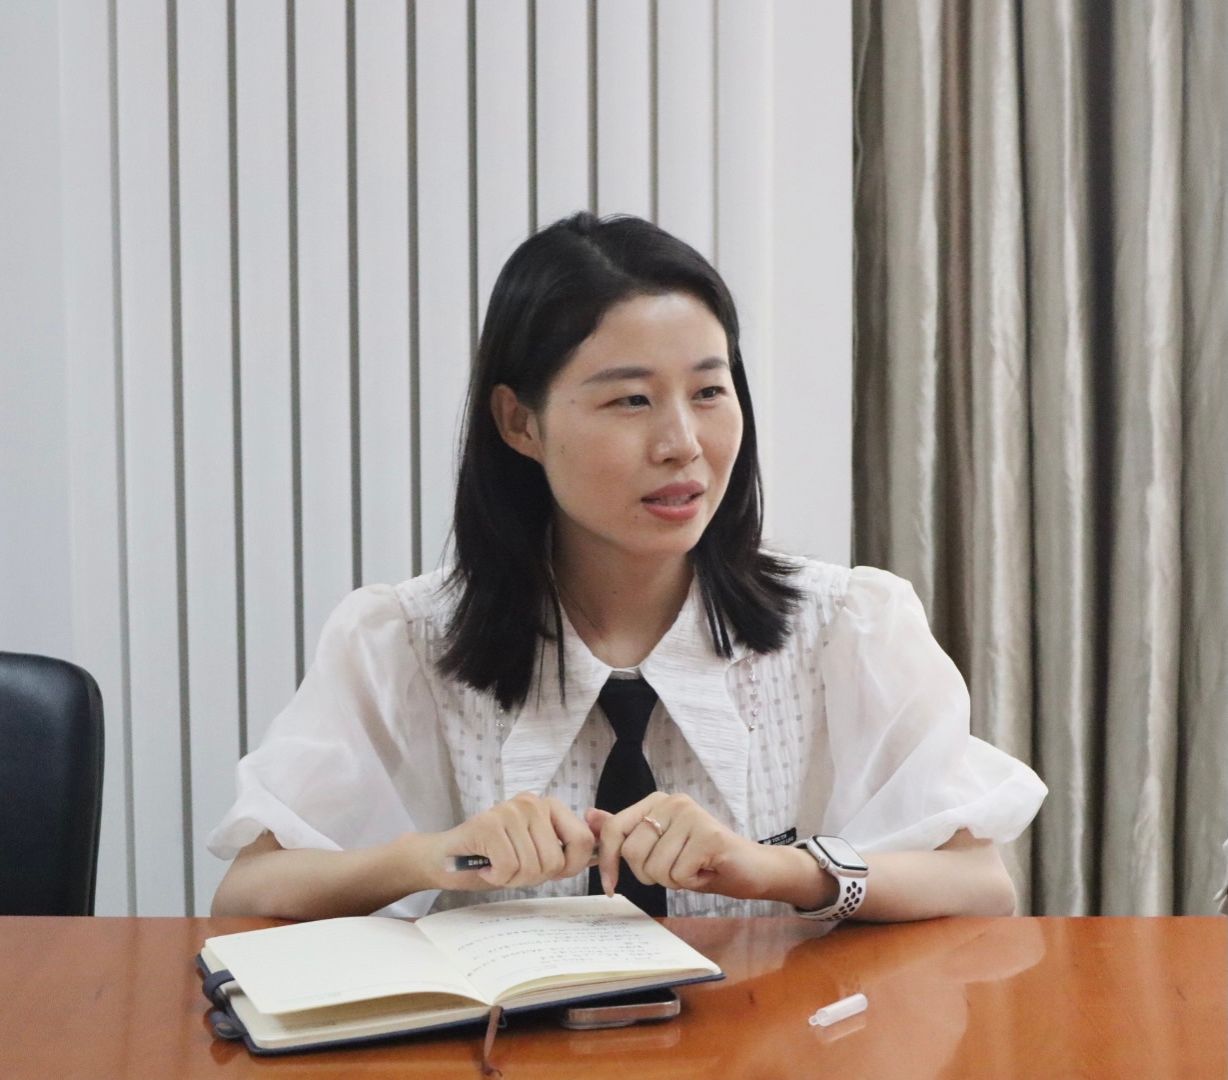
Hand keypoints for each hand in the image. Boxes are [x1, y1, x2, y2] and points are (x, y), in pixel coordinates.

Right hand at [431, 793, 594, 891]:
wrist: (445, 859)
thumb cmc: (493, 858)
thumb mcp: (537, 853)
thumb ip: (566, 851)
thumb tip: (600, 855)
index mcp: (549, 806)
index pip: (583, 840)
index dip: (570, 867)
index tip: (549, 872)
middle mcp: (532, 802)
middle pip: (555, 861)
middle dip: (534, 877)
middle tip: (512, 869)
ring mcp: (510, 810)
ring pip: (532, 867)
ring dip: (513, 879)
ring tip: (497, 866)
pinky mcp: (488, 824)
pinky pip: (509, 867)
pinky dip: (497, 877)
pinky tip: (486, 866)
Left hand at [586, 793, 784, 901]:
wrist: (752, 869)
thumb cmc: (703, 860)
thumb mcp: (659, 847)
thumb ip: (625, 832)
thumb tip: (589, 816)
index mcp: (656, 801)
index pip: (614, 830)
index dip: (608, 863)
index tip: (610, 887)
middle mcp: (673, 801)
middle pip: (633, 853)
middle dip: (650, 874)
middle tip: (676, 869)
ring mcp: (692, 815)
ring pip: (655, 867)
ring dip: (673, 880)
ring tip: (693, 868)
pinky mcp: (709, 835)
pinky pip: (678, 874)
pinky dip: (690, 883)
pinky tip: (706, 870)